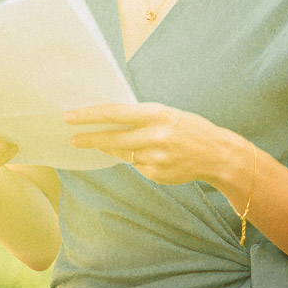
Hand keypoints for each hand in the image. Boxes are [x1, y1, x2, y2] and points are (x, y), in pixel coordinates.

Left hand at [65, 103, 240, 186]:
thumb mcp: (168, 114)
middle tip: (73, 138)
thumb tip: (109, 122)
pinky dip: (137, 159)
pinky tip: (152, 156)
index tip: (70, 116)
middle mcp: (155, 136)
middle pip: (112, 138)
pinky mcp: (156, 174)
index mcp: (158, 114)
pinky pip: (137, 165)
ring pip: (123, 153)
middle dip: (90, 138)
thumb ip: (141, 118)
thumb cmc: (190, 128)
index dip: (90, 115)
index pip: (115, 113)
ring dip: (114, 148)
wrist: (218, 154)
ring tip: (109, 143)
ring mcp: (156, 157)